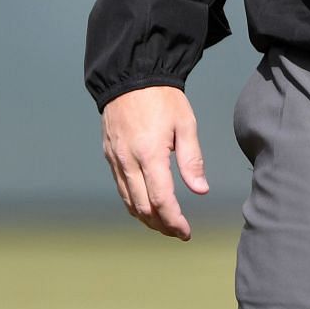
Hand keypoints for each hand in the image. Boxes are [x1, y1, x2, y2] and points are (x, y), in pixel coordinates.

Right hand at [100, 85, 209, 240]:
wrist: (131, 76)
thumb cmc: (162, 97)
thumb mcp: (185, 124)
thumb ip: (192, 160)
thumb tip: (200, 190)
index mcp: (150, 154)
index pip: (162, 200)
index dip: (174, 221)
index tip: (186, 232)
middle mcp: (128, 161)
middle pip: (143, 208)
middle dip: (161, 225)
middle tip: (178, 231)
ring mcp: (115, 160)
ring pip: (128, 202)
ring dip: (146, 218)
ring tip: (164, 223)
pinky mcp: (109, 156)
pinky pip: (120, 188)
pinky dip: (133, 203)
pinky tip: (146, 205)